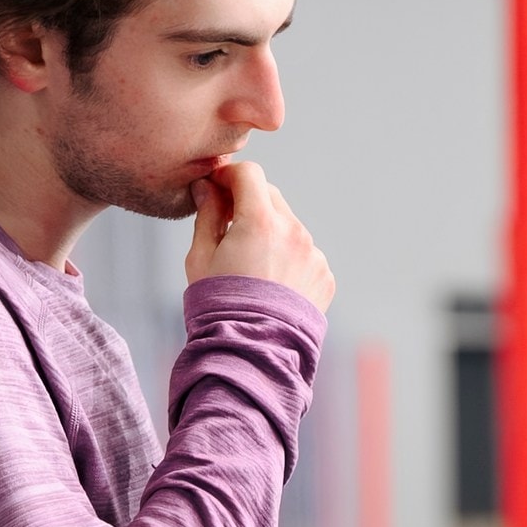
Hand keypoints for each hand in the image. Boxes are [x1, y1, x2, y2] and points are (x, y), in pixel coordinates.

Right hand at [185, 161, 334, 312]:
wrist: (252, 352)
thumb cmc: (218, 306)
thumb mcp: (200, 257)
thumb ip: (207, 215)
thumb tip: (207, 188)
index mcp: (261, 221)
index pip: (250, 174)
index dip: (229, 176)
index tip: (217, 188)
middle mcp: (294, 232)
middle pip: (271, 197)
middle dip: (248, 203)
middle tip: (228, 227)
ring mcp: (314, 255)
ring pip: (289, 227)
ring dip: (270, 232)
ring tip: (250, 267)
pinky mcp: (325, 276)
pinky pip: (304, 254)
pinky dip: (288, 259)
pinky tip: (270, 285)